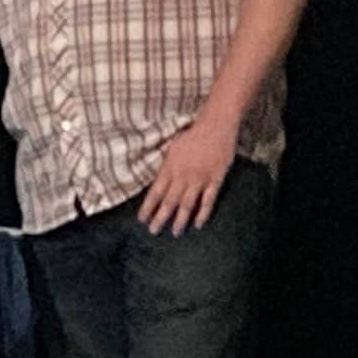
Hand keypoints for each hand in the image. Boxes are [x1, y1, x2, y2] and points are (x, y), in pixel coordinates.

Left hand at [137, 118, 237, 235]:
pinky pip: (208, 201)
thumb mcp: (172, 148)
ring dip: (180, 220)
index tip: (142, 219)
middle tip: (153, 231)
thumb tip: (157, 180)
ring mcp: (199, 179)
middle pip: (169, 202)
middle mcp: (182, 176)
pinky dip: (203, 213)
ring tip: (175, 232)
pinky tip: (198, 224)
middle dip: (160, 218)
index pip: (155, 192)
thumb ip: (165, 166)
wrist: (215, 126)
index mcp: (169, 168)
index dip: (148, 207)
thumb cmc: (192, 135)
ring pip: (187, 204)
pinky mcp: (215, 180)